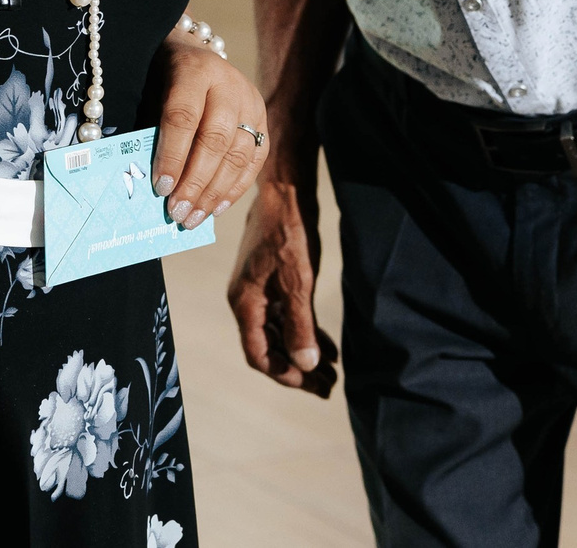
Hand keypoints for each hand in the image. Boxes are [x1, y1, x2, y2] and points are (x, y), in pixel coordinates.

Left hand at [150, 40, 269, 230]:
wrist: (196, 54)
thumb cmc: (163, 79)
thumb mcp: (151, 91)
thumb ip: (151, 129)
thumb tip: (149, 184)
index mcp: (194, 70)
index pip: (184, 117)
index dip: (172, 155)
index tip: (159, 188)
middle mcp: (229, 84)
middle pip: (216, 140)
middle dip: (195, 182)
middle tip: (177, 212)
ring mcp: (251, 102)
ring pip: (238, 155)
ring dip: (214, 193)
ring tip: (193, 218)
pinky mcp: (264, 119)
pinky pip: (254, 160)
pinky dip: (235, 188)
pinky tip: (216, 209)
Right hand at [227, 176, 336, 395]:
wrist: (286, 190)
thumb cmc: (288, 232)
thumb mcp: (297, 281)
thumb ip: (301, 324)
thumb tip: (306, 365)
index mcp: (245, 303)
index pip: (260, 355)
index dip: (285, 374)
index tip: (314, 385)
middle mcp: (248, 301)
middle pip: (271, 348)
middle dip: (299, 369)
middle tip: (328, 387)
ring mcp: (260, 290)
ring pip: (281, 333)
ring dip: (304, 353)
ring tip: (332, 372)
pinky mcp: (273, 279)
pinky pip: (288, 315)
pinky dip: (306, 332)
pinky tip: (328, 345)